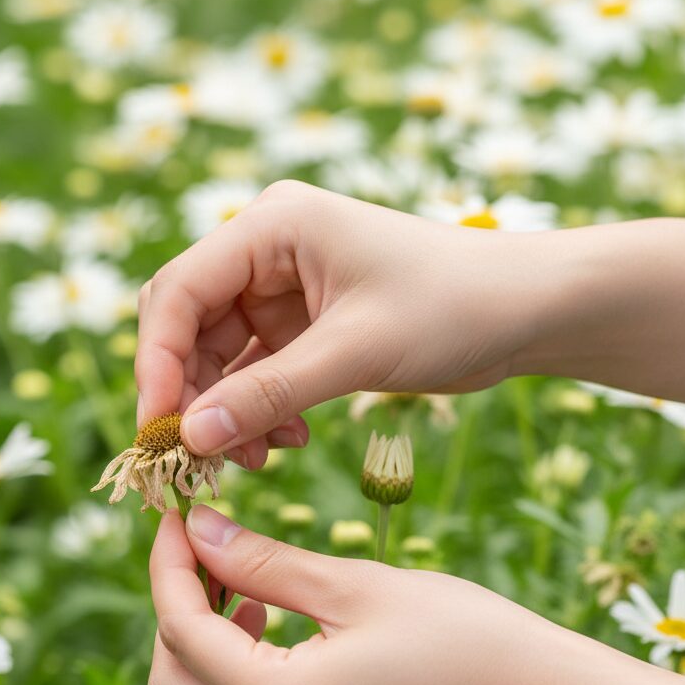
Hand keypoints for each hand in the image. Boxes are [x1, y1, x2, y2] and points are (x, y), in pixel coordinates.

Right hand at [136, 181, 550, 468]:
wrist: (526, 310)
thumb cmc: (453, 305)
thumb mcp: (355, 351)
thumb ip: (268, 394)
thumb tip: (189, 438)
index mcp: (271, 226)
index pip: (179, 291)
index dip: (157, 363)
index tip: (159, 431)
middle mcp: (267, 249)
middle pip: (189, 325)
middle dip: (190, 393)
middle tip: (199, 459)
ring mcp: (284, 288)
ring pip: (218, 356)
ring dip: (227, 411)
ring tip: (255, 458)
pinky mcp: (304, 324)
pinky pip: (256, 372)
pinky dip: (260, 410)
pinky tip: (287, 440)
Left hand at [148, 504, 684, 684]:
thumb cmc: (466, 637)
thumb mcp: (358, 586)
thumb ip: (264, 563)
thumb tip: (200, 530)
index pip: (183, 630)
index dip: (170, 566)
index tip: (177, 520)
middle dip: (176, 614)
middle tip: (216, 560)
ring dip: (195, 667)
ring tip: (248, 611)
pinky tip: (269, 665)